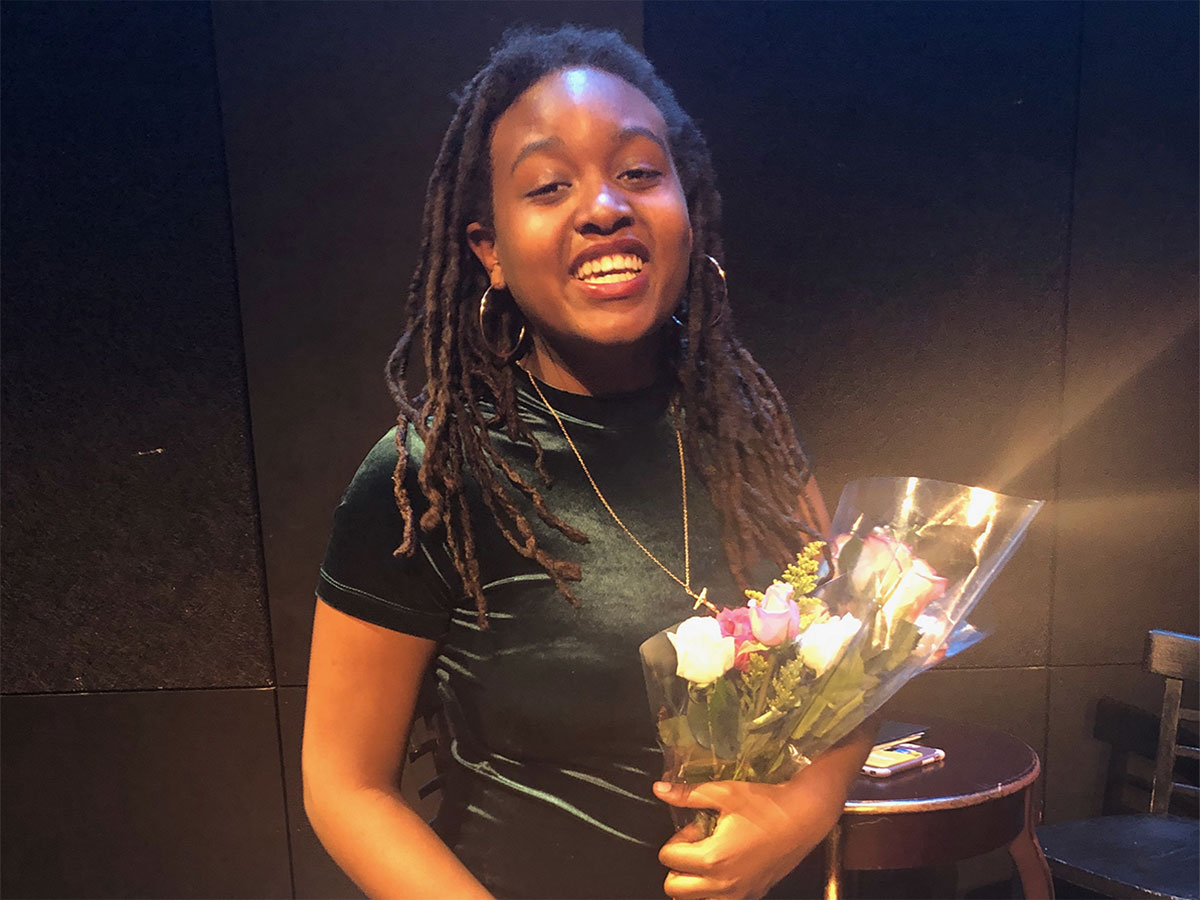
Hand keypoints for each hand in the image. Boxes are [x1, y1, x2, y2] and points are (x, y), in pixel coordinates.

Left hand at [653, 773, 842, 899]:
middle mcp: (723, 884)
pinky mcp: (753, 895)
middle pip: (674, 888)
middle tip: (696, 844)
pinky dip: (713, 890)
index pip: (668, 858)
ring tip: (709, 856)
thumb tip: (658, 789)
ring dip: (693, 881)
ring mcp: (739, 894)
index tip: (695, 827)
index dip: (677, 839)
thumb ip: (688, 795)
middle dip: (677, 865)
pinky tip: (728, 865)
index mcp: (712, 858)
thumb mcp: (724, 793)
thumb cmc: (765, 803)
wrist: (805, 817)